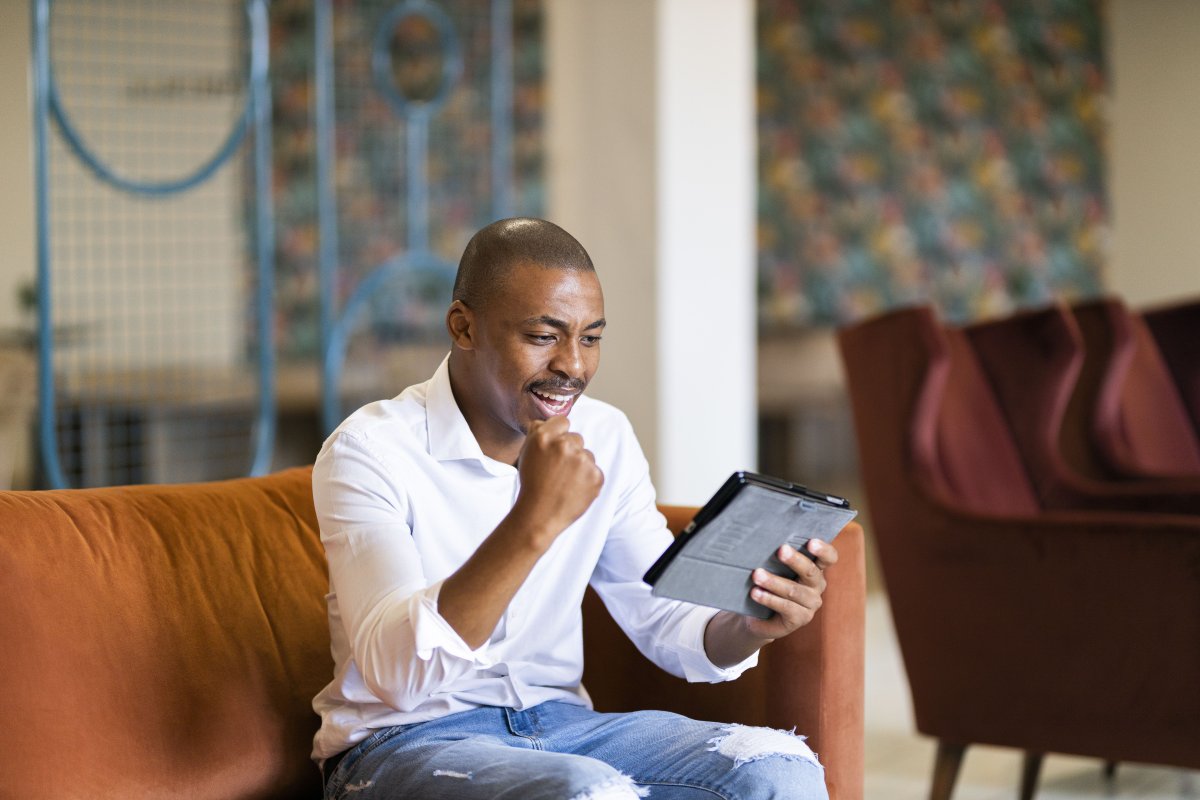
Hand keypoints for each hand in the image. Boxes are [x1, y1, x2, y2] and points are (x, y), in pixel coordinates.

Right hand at [511, 416, 603, 547]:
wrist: (539, 515)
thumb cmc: (531, 485)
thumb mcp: (526, 454)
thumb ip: (537, 433)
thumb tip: (547, 421)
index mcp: (544, 436)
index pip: (563, 421)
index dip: (559, 434)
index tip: (555, 448)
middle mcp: (564, 445)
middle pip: (576, 438)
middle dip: (570, 450)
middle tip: (557, 470)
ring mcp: (582, 461)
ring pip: (587, 455)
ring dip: (579, 465)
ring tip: (565, 482)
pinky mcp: (596, 476)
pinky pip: (595, 471)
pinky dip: (587, 480)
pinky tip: (574, 490)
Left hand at [741, 538, 838, 640]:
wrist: (759, 615)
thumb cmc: (768, 582)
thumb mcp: (775, 567)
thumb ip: (778, 555)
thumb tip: (764, 538)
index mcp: (816, 568)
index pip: (829, 558)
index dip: (823, 550)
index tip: (811, 542)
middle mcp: (817, 585)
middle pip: (811, 572)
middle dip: (795, 560)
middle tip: (781, 550)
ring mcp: (811, 604)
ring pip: (794, 590)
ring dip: (774, 582)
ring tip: (757, 575)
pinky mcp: (800, 618)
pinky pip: (786, 607)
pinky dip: (769, 599)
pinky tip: (755, 593)